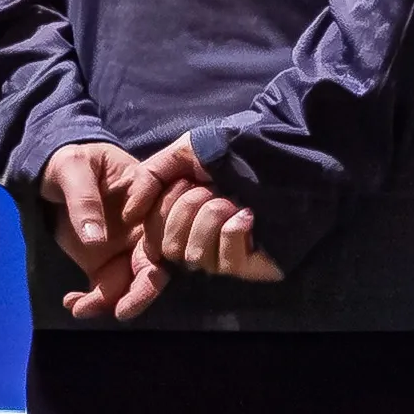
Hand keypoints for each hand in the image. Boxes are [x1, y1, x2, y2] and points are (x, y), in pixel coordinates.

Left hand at [41, 139, 179, 323]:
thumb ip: (85, 200)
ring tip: (80, 307)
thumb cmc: (69, 159)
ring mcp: (125, 248)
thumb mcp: (74, 168)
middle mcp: (144, 229)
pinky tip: (72, 302)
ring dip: (111, 303)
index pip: (167, 227)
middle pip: (155, 266)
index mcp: (148, 198)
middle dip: (141, 293)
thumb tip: (95, 239)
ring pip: (131, 285)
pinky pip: (106, 290)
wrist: (49, 171)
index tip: (140, 267)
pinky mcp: (104, 263)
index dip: (162, 250)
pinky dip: (92, 303)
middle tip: (121, 310)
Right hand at [139, 134, 283, 284]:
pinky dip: (232, 231)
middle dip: (186, 209)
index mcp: (181, 217)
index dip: (161, 210)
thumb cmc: (236, 149)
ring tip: (232, 199)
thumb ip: (149, 176)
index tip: (184, 183)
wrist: (283, 148)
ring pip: (193, 256)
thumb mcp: (184, 151)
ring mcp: (226, 255)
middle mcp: (200, 239)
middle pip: (167, 246)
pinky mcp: (252, 265)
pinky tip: (247, 213)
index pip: (151, 234)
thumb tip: (129, 215)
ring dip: (210, 218)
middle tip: (210, 189)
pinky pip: (226, 261)